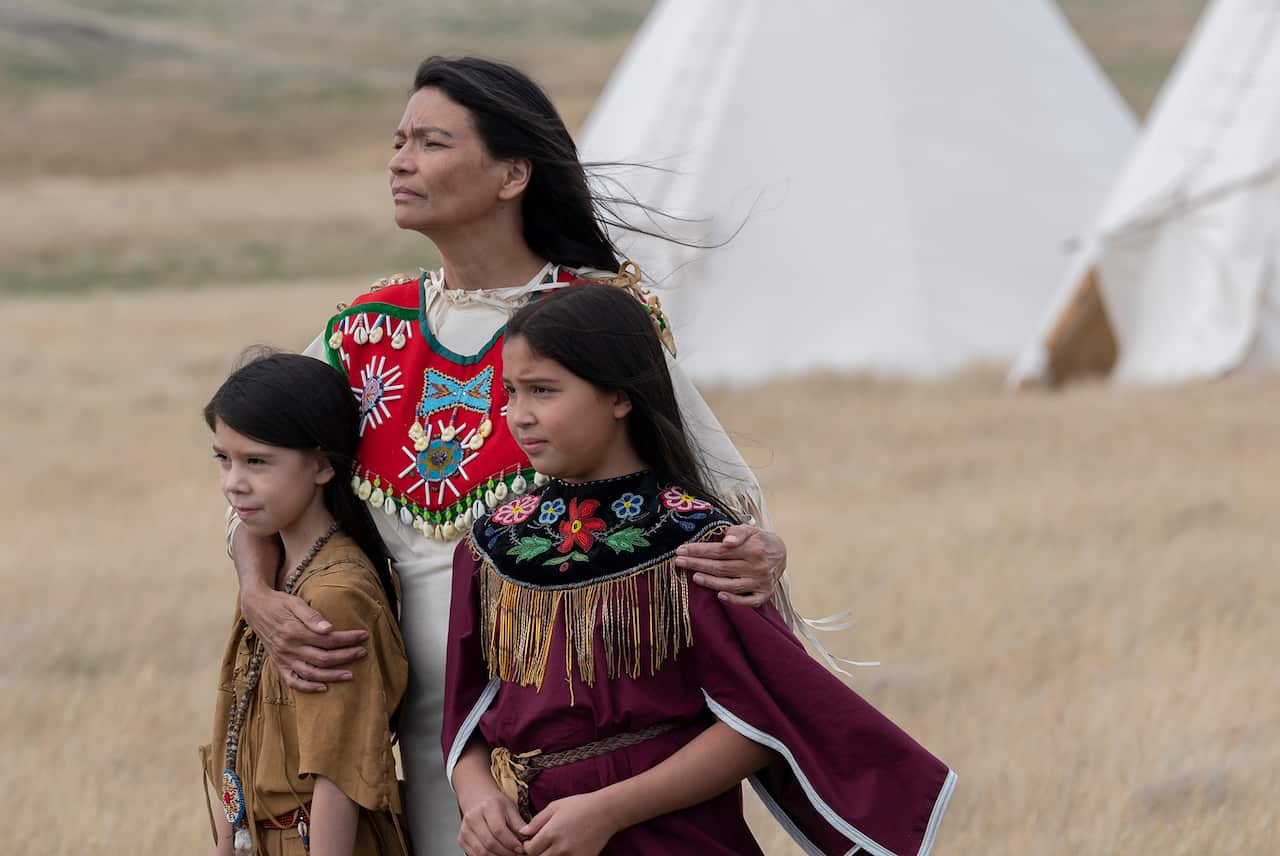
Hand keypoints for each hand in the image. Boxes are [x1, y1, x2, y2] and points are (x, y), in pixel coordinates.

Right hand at [240, 582, 366, 692]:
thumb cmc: (279, 603)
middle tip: (363, 652)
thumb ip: (311, 615)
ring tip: (350, 674)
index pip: (328, 640)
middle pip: (323, 658)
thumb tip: (329, 628)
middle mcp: (288, 648)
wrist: (256, 609)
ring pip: (311, 673)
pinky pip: (293, 682)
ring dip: (332, 675)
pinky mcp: (279, 665)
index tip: (363, 635)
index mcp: (294, 632)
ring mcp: (283, 659)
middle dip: (346, 656)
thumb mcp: (295, 602)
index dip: (348, 639)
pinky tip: (324, 687)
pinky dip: (308, 688)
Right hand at [458, 793, 526, 855]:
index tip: (521, 849)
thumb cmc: (495, 803)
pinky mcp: (461, 839)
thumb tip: (529, 838)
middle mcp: (473, 818)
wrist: (477, 798)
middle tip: (517, 855)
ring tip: (509, 855)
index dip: (511, 842)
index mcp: (488, 807)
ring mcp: (465, 829)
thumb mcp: (510, 808)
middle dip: (506, 853)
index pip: (499, 830)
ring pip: (482, 852)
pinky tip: (498, 855)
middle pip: (490, 843)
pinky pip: (475, 855)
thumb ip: (519, 824)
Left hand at [521, 793, 617, 855]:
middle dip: (537, 854)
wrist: (606, 811)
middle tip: (541, 846)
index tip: (532, 842)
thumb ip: (537, 821)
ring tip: (553, 846)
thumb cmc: (580, 805)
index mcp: (551, 832)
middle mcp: (560, 847)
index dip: (528, 847)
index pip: (530, 850)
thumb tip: (523, 832)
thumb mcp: (555, 806)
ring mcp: (572, 855)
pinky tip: (565, 850)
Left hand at [675, 525, 785, 606]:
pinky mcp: (764, 594)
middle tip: (679, 562)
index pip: (720, 551)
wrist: (782, 553)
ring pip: (730, 584)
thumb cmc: (760, 540)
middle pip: (721, 567)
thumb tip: (727, 541)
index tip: (682, 550)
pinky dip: (734, 600)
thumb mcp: (750, 529)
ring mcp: (760, 582)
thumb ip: (737, 532)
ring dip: (710, 582)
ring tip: (694, 576)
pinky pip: (747, 601)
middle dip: (698, 564)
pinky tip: (719, 596)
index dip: (699, 550)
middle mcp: (756, 567)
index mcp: (752, 549)